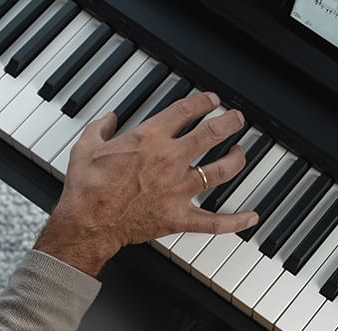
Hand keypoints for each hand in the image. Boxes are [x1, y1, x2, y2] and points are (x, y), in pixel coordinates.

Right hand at [34, 92, 257, 275]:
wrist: (88, 222)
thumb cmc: (86, 187)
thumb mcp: (86, 146)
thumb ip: (101, 127)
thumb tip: (108, 118)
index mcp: (149, 139)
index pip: (185, 112)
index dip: (203, 102)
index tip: (211, 100)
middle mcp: (170, 160)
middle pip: (211, 135)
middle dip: (229, 123)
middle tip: (237, 119)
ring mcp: (179, 189)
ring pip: (220, 171)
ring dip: (236, 160)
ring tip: (241, 153)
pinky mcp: (180, 217)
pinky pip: (214, 222)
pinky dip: (236, 221)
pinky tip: (251, 218)